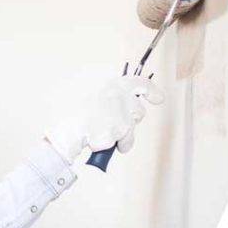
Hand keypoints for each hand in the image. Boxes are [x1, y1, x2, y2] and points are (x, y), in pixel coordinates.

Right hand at [45, 75, 164, 162]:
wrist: (69, 130)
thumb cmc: (76, 116)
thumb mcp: (93, 96)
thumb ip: (110, 96)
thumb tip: (123, 105)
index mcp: (113, 85)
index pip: (140, 83)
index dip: (152, 91)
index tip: (158, 98)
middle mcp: (121, 95)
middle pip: (138, 109)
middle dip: (132, 119)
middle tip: (119, 124)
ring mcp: (122, 112)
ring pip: (133, 125)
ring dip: (124, 133)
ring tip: (105, 132)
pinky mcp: (122, 128)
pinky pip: (127, 141)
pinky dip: (119, 145)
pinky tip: (103, 140)